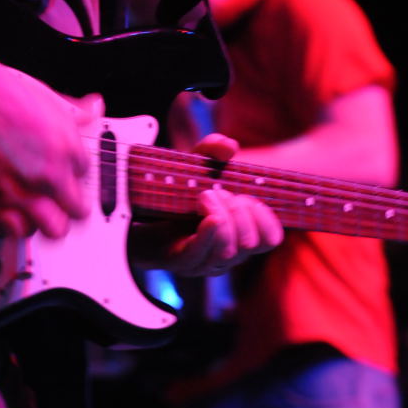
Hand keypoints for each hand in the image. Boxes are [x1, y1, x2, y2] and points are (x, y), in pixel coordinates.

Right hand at [0, 61, 103, 238]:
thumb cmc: (3, 92)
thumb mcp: (49, 97)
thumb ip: (76, 110)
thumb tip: (94, 107)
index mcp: (67, 148)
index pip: (86, 173)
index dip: (77, 172)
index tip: (70, 172)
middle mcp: (49, 175)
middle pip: (78, 211)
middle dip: (74, 207)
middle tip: (67, 203)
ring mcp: (23, 192)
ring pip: (51, 229)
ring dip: (48, 222)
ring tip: (43, 214)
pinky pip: (14, 231)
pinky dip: (16, 227)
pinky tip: (14, 217)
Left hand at [132, 133, 283, 275]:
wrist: (136, 208)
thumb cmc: (175, 189)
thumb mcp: (196, 162)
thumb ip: (213, 148)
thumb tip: (229, 146)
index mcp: (238, 234)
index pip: (270, 238)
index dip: (266, 218)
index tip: (250, 197)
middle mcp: (224, 253)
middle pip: (250, 243)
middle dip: (241, 212)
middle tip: (219, 192)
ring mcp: (202, 261)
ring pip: (228, 251)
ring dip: (223, 217)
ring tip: (205, 196)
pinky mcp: (178, 262)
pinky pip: (200, 255)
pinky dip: (210, 232)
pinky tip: (208, 213)